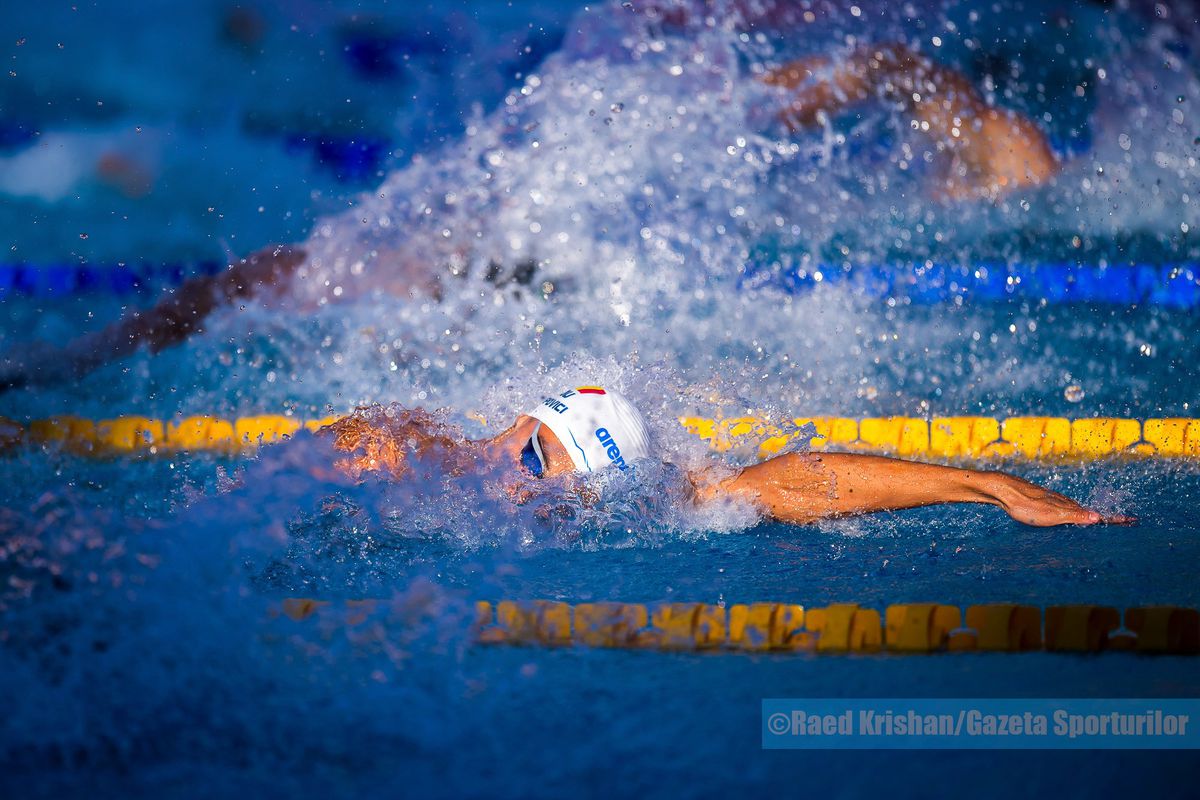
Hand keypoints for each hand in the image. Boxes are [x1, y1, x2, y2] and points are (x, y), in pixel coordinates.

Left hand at [988, 474, 1135, 526]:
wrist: (1003, 490)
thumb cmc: (1026, 505)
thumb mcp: (1051, 514)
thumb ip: (1074, 516)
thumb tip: (1099, 518)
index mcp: (1068, 506)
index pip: (1095, 514)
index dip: (1113, 518)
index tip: (1132, 520)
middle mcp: (1062, 501)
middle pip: (1087, 510)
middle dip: (1105, 517)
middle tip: (1124, 521)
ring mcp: (1051, 499)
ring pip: (1073, 508)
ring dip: (1087, 514)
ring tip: (1099, 520)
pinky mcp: (1039, 499)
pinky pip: (1059, 506)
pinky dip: (1070, 511)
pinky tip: (1066, 512)